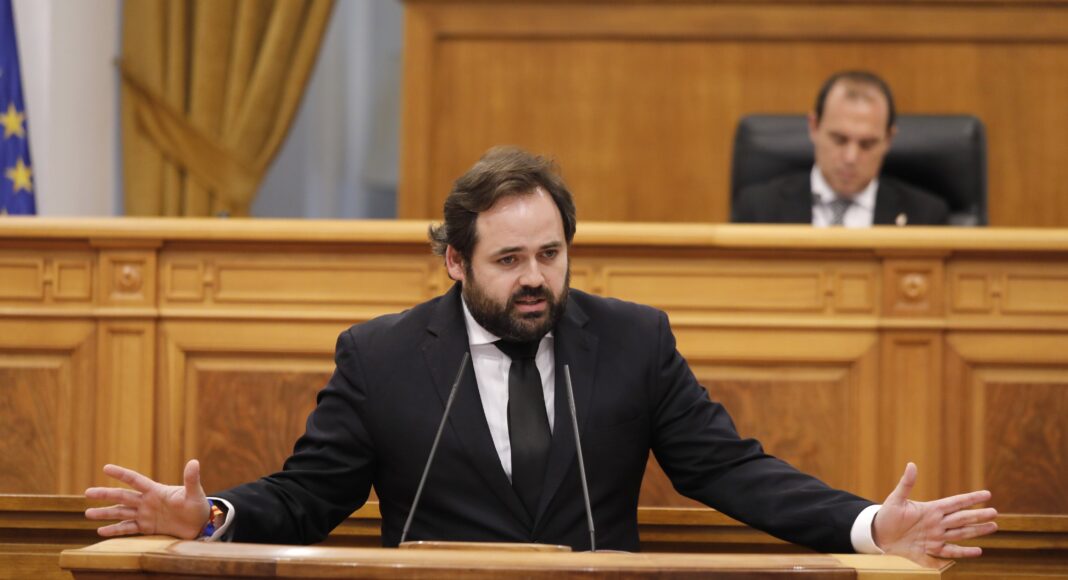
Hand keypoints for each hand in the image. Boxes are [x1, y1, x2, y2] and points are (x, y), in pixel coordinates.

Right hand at [84, 459, 210, 539]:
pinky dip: (115, 530)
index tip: (106, 467)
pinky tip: (100, 531)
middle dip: (105, 494)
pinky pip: (128, 528)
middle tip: (87, 493)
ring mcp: (145, 515)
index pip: (135, 480)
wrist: (200, 524)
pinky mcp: (147, 528)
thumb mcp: (195, 493)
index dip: (121, 474)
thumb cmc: (198, 505)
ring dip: (105, 513)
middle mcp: (147, 501)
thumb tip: (194, 461)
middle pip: (122, 496)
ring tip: (87, 514)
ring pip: (121, 512)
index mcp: (156, 490)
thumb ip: (191, 479)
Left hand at [873, 462, 997, 566]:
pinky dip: (963, 553)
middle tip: (995, 512)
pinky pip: (949, 552)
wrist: (879, 534)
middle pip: (962, 519)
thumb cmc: (888, 515)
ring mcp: (935, 537)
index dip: (971, 498)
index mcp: (931, 509)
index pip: (956, 502)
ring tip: (993, 526)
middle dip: (978, 516)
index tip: (987, 494)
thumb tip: (912, 464)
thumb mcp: (896, 499)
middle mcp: (937, 523)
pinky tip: (978, 551)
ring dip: (977, 531)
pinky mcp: (930, 551)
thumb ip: (906, 484)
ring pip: (961, 534)